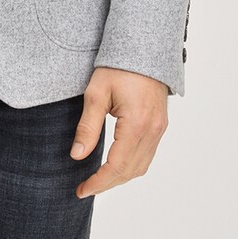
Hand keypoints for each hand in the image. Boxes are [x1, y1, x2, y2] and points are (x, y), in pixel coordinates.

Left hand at [70, 67, 168, 197]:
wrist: (144, 47)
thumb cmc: (118, 66)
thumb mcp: (96, 93)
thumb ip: (88, 127)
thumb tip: (77, 156)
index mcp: (136, 125)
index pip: (116, 166)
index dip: (98, 182)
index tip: (81, 190)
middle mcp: (153, 131)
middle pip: (130, 171)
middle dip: (107, 183)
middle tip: (85, 188)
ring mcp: (159, 129)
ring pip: (141, 166)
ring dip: (120, 177)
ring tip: (98, 179)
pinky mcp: (160, 125)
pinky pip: (148, 155)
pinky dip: (131, 166)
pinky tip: (116, 164)